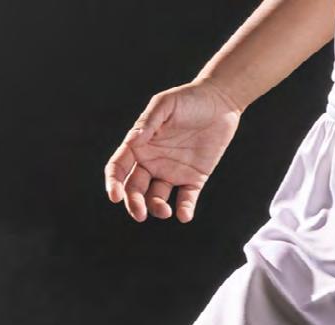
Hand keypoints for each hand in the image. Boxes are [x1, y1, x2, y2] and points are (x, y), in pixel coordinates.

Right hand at [104, 79, 241, 223]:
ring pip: (157, 198)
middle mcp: (152, 162)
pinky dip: (184, 210)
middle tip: (140, 214)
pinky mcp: (193, 179)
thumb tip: (132, 142)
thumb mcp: (165, 104)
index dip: (114, 183)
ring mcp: (172, 173)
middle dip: (134, 203)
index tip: (115, 197)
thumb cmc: (189, 99)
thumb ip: (148, 123)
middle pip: (135, 189)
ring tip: (166, 211)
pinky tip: (183, 215)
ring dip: (157, 208)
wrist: (220, 102)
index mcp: (140, 145)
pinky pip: (186, 199)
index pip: (119, 167)